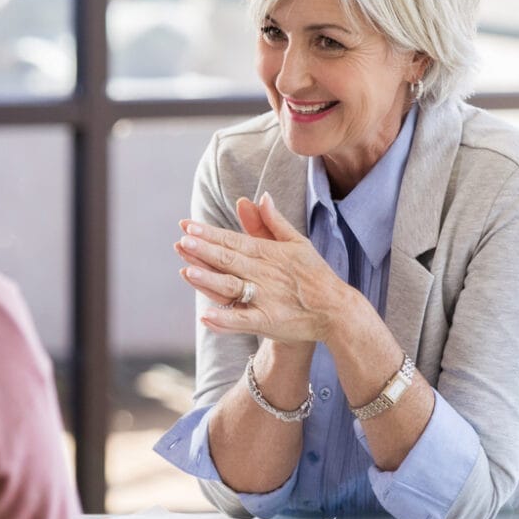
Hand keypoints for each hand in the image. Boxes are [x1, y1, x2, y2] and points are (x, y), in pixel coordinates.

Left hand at [175, 192, 352, 344]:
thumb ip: (274, 221)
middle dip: (203, 251)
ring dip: (209, 280)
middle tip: (182, 242)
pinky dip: (225, 320)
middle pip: (229, 260)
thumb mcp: (297, 243)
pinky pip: (242, 321)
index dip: (209, 234)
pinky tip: (205, 317)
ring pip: (232, 287)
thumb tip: (260, 197)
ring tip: (187, 272)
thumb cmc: (314, 275)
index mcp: (269, 253)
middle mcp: (264, 273)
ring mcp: (265, 297)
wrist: (336, 310)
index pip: (233, 240)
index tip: (188, 226)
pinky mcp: (268, 321)